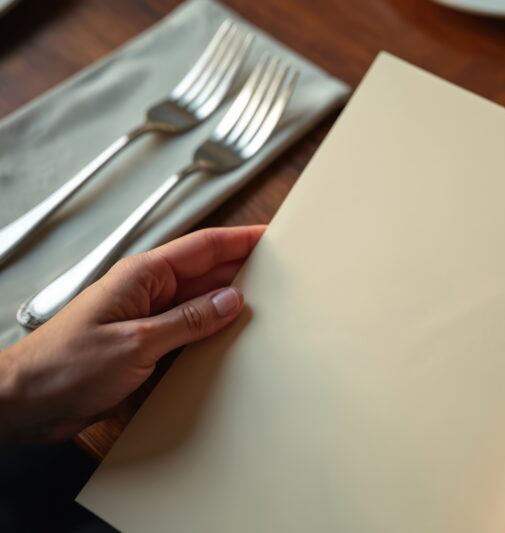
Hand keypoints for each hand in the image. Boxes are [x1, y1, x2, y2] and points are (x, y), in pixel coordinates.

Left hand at [0, 225, 264, 444]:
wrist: (27, 401)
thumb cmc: (65, 364)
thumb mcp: (136, 341)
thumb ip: (188, 320)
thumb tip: (231, 300)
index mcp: (144, 275)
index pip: (204, 247)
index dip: (241, 239)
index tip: (273, 237)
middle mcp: (149, 292)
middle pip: (207, 274)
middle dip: (245, 271)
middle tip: (284, 275)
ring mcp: (149, 319)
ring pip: (201, 304)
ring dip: (231, 305)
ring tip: (269, 308)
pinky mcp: (147, 346)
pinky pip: (190, 332)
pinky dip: (212, 333)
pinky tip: (234, 341)